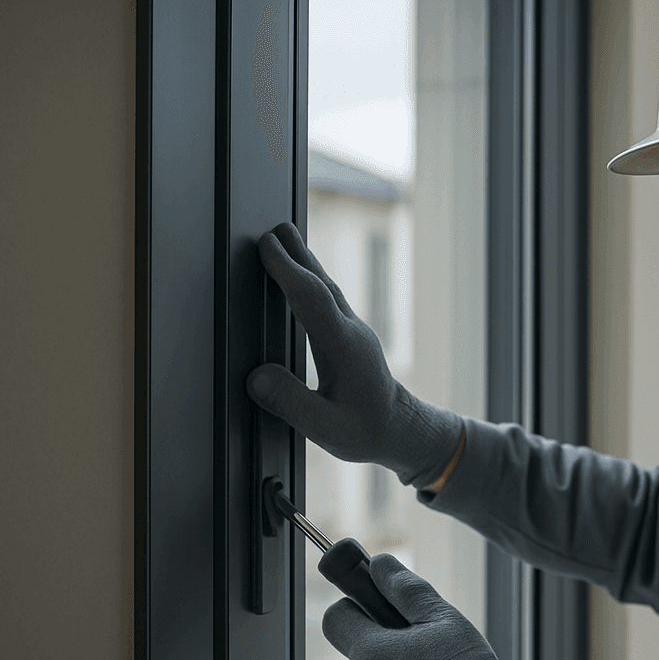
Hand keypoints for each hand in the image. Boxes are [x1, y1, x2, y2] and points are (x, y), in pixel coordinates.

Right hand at [246, 222, 461, 487]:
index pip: (312, 300)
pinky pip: (328, 299)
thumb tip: (256, 377)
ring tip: (283, 238)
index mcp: (344, 348)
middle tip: (273, 228)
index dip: (288, 271)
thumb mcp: (326, 428)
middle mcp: (351, 332)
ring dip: (304, 262)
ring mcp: (353, 332)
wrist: (401, 430)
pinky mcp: (351, 336)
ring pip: (327, 288)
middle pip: (321, 284)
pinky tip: (300, 276)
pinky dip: (310, 280)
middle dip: (296, 255)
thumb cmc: (366, 432)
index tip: (266, 247)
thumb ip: (290, 403)